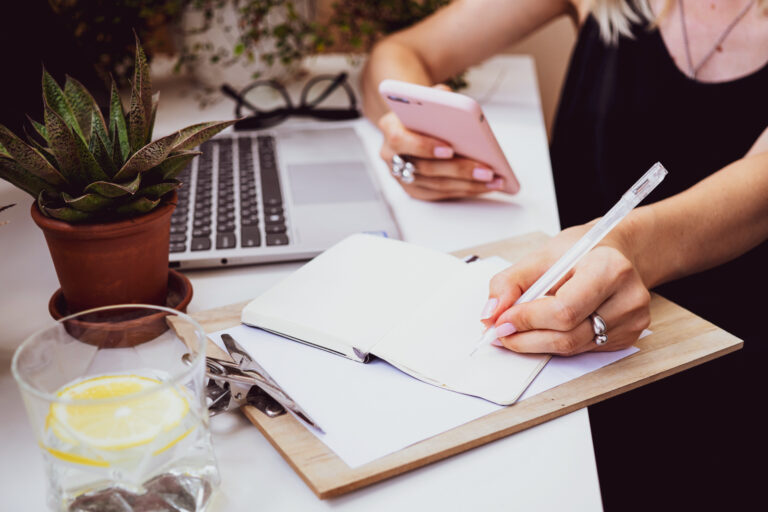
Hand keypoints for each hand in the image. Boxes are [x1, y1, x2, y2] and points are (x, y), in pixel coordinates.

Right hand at [377, 86, 506, 200]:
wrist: (413, 122)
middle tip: (486, 170)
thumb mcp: (429, 97)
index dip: (424, 146)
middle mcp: (390, 155)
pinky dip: (465, 190)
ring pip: (435, 185)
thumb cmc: (424, 110)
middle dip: (458, 170)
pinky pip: (440, 194)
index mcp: (390, 128)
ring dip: (467, 184)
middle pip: (424, 168)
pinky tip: (485, 186)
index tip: (450, 149)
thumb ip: (438, 96)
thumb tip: (454, 103)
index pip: (401, 140)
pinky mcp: (414, 190)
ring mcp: (400, 175)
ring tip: (493, 180)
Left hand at [480, 226, 650, 355]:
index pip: (564, 309)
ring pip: (573, 347)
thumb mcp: (540, 256)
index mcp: (608, 268)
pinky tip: (547, 329)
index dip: (527, 320)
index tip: (501, 321)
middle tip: (502, 332)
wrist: (615, 253)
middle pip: (568, 335)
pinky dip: (558, 343)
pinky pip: (583, 349)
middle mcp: (627, 297)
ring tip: (519, 331)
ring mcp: (632, 320)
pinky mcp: (629, 336)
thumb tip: (490, 314)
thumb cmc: (580, 252)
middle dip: (527, 337)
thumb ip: (509, 283)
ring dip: (538, 343)